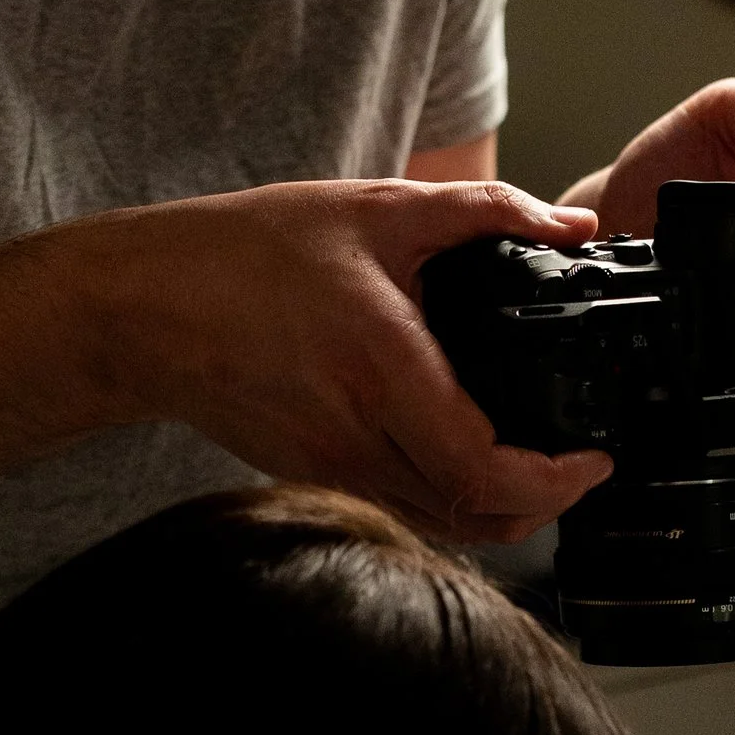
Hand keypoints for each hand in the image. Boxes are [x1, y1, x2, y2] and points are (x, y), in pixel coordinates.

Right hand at [99, 177, 609, 543]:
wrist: (139, 309)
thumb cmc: (244, 255)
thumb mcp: (374, 208)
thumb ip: (482, 212)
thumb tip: (570, 223)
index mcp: (380, 368)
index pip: (484, 467)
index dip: (554, 481)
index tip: (594, 460)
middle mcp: (355, 435)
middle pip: (475, 518)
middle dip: (543, 505)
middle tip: (578, 467)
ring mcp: (329, 468)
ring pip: (441, 527)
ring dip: (499, 510)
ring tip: (538, 464)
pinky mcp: (312, 476)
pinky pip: (402, 510)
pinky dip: (450, 502)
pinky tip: (468, 458)